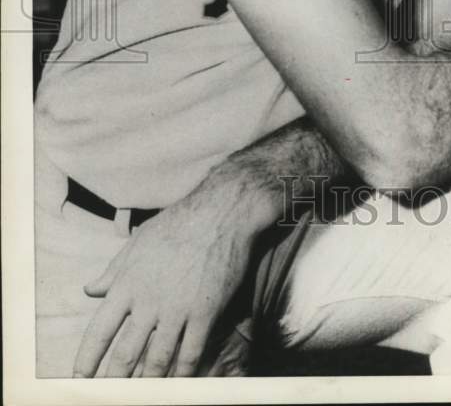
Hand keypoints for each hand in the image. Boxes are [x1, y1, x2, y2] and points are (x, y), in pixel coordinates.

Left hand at [73, 167, 265, 377]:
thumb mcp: (138, 241)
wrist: (221, 211)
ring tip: (143, 397)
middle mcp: (148, 299)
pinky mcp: (206, 311)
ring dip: (148, 384)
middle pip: (125, 354)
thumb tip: (90, 290)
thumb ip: (114, 270)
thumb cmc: (178, 223)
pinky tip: (179, 384)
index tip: (80, 378)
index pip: (99, 331)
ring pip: (157, 360)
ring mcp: (178, 307)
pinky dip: (183, 374)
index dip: (88, 359)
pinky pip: (191, 352)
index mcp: (128, 282)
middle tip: (110, 397)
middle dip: (114, 382)